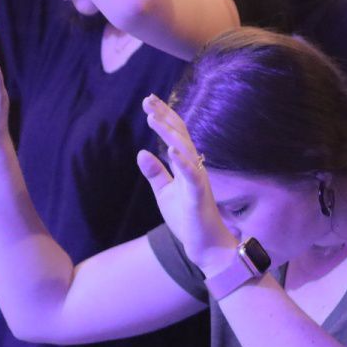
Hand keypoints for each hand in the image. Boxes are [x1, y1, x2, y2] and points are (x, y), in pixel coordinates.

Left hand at [137, 95, 238, 274]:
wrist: (205, 247)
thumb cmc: (187, 219)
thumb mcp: (164, 193)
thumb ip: (155, 173)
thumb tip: (141, 152)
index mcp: (186, 165)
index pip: (175, 135)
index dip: (163, 117)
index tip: (149, 101)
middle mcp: (194, 167)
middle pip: (180, 135)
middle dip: (165, 116)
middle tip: (148, 99)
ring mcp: (198, 180)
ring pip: (185, 150)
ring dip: (169, 133)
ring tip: (153, 118)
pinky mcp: (199, 196)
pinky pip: (192, 175)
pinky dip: (182, 162)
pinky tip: (170, 149)